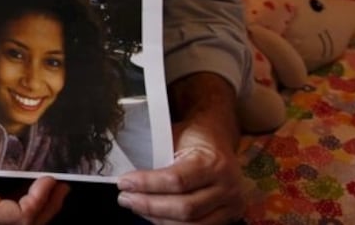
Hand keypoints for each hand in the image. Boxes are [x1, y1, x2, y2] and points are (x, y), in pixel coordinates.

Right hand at [0, 171, 67, 224]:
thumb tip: (27, 155)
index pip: (20, 216)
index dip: (40, 199)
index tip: (50, 179)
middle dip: (49, 206)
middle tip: (63, 186)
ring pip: (19, 224)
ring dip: (41, 207)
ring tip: (56, 189)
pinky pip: (8, 217)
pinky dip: (25, 205)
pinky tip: (35, 189)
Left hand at [116, 123, 242, 224]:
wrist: (218, 139)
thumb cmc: (192, 138)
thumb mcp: (175, 138)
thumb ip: (157, 158)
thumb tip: (129, 178)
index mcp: (213, 163)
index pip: (176, 180)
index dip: (146, 184)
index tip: (124, 182)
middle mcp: (227, 186)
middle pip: (185, 207)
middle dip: (149, 205)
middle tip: (125, 198)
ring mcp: (230, 204)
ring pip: (191, 224)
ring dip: (158, 218)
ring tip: (136, 206)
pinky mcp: (229, 216)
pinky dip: (172, 224)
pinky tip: (154, 215)